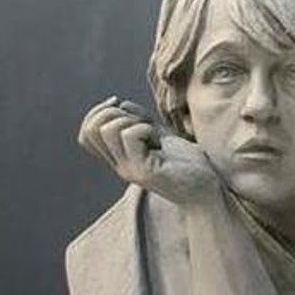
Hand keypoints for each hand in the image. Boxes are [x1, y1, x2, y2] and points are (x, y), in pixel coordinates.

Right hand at [77, 96, 216, 202]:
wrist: (208, 190)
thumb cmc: (189, 165)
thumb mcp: (161, 136)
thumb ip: (140, 121)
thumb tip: (121, 104)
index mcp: (121, 158)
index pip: (87, 133)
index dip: (98, 112)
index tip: (121, 104)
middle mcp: (120, 165)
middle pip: (91, 129)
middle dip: (114, 113)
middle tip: (142, 122)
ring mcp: (129, 169)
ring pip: (108, 129)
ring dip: (133, 121)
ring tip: (154, 135)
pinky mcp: (142, 171)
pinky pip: (129, 135)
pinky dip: (147, 129)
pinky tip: (161, 143)